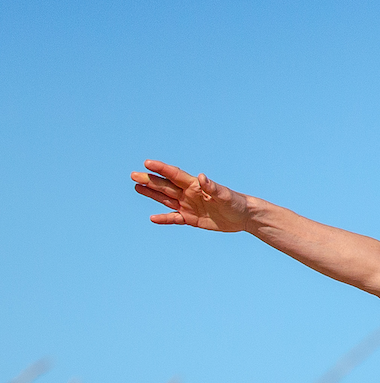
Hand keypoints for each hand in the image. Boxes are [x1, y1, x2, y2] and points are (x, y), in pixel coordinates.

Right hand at [130, 160, 252, 231]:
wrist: (242, 216)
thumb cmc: (235, 202)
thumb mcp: (225, 195)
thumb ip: (212, 187)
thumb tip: (202, 177)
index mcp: (195, 185)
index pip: (174, 175)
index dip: (161, 169)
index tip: (147, 163)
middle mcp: (188, 194)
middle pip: (165, 186)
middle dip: (150, 180)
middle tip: (133, 175)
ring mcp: (188, 206)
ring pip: (166, 199)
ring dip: (152, 194)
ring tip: (137, 187)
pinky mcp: (191, 219)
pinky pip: (174, 218)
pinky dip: (164, 219)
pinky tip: (153, 218)